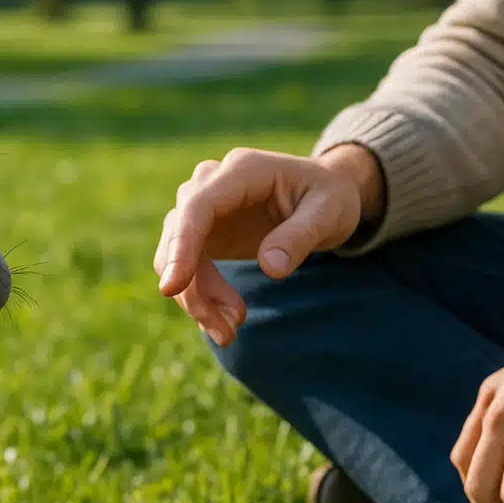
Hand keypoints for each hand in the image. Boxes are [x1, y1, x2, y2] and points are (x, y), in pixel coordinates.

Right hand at [154, 144, 384, 343]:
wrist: (327, 195)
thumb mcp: (330, 212)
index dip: (181, 245)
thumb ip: (301, 236)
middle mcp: (213, 183)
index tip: (172, 288)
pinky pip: (186, 265)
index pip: (198, 205)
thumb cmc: (332, 197)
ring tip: (229, 331)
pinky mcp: (205, 231)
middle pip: (180, 232)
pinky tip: (222, 320)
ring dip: (195, 296)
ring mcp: (205, 207)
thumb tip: (270, 267)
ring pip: (174, 253)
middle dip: (195, 286)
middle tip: (230, 329)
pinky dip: (198, 295)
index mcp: (243, 171)